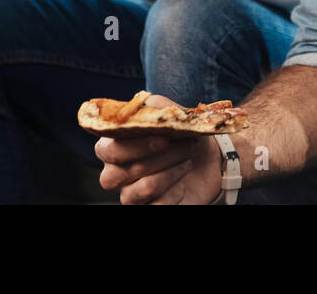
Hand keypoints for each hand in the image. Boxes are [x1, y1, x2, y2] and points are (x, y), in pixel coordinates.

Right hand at [95, 95, 222, 204]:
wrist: (206, 159)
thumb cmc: (179, 133)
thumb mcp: (169, 112)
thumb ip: (155, 108)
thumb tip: (149, 109)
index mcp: (111, 146)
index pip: (110, 150)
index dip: (136, 146)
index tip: (164, 140)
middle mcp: (114, 173)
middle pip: (125, 171)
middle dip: (163, 157)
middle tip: (189, 145)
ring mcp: (129, 195)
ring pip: (145, 188)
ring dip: (174, 171)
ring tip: (188, 160)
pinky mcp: (147, 208)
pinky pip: (159, 205)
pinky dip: (177, 191)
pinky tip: (183, 183)